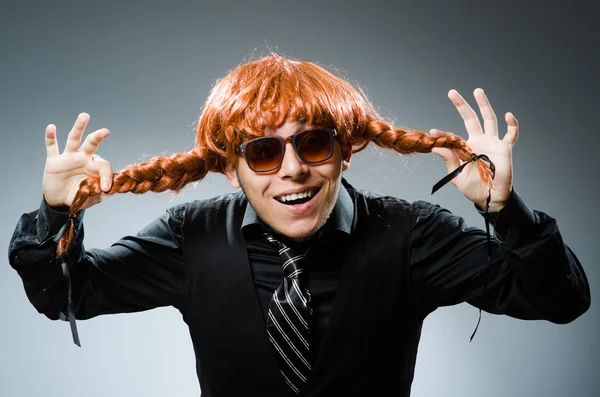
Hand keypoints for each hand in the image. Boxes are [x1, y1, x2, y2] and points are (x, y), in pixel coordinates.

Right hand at [43, 113, 112, 209]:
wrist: (60, 202)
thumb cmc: (79, 196)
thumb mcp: (91, 197)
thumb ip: (99, 193)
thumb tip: (107, 190)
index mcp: (94, 167)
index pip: (104, 166)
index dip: (107, 176)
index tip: (106, 188)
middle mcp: (83, 158)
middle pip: (92, 143)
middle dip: (98, 136)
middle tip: (105, 131)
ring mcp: (68, 158)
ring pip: (74, 139)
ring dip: (79, 128)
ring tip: (85, 116)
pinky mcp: (54, 161)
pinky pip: (51, 147)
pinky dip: (50, 137)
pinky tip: (51, 127)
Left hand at [430, 88, 518, 211]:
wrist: (489, 197)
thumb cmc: (472, 187)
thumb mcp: (456, 175)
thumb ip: (449, 159)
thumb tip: (435, 146)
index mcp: (465, 147)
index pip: (452, 136)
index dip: (442, 134)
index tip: (432, 132)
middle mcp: (479, 141)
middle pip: (470, 118)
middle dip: (462, 105)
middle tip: (452, 92)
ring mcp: (492, 143)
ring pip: (489, 119)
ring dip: (484, 105)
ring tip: (477, 91)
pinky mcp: (504, 148)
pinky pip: (511, 134)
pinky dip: (512, 124)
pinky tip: (508, 115)